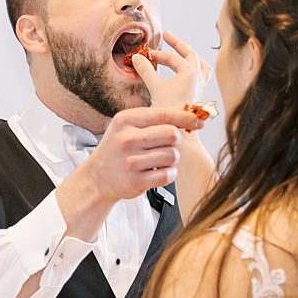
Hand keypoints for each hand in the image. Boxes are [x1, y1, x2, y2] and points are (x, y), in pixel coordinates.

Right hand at [79, 106, 203, 202]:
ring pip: (172, 156)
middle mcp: (126, 139)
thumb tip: (194, 116)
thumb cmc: (120, 148)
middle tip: (167, 145)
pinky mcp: (136, 182)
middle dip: (176, 141)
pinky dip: (169, 174)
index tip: (198, 121)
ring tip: (159, 160)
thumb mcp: (129, 126)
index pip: (164, 115)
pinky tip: (160, 172)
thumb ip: (156, 119)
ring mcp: (130, 162)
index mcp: (125, 120)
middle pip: (172, 135)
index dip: (186, 118)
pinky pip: (168, 175)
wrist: (99, 176)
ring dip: (172, 159)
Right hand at [134, 30, 209, 110]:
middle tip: (168, 36)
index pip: (173, 58)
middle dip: (178, 45)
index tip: (145, 54)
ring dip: (192, 57)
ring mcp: (202, 88)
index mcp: (191, 73)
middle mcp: (200, 78)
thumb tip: (136, 57)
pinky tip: (187, 74)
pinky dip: (195, 70)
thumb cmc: (169, 112)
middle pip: (191, 54)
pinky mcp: (200, 97)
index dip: (158, 54)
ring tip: (185, 52)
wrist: (181, 135)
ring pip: (201, 65)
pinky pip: (202, 77)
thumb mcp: (155, 88)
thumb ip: (146, 70)